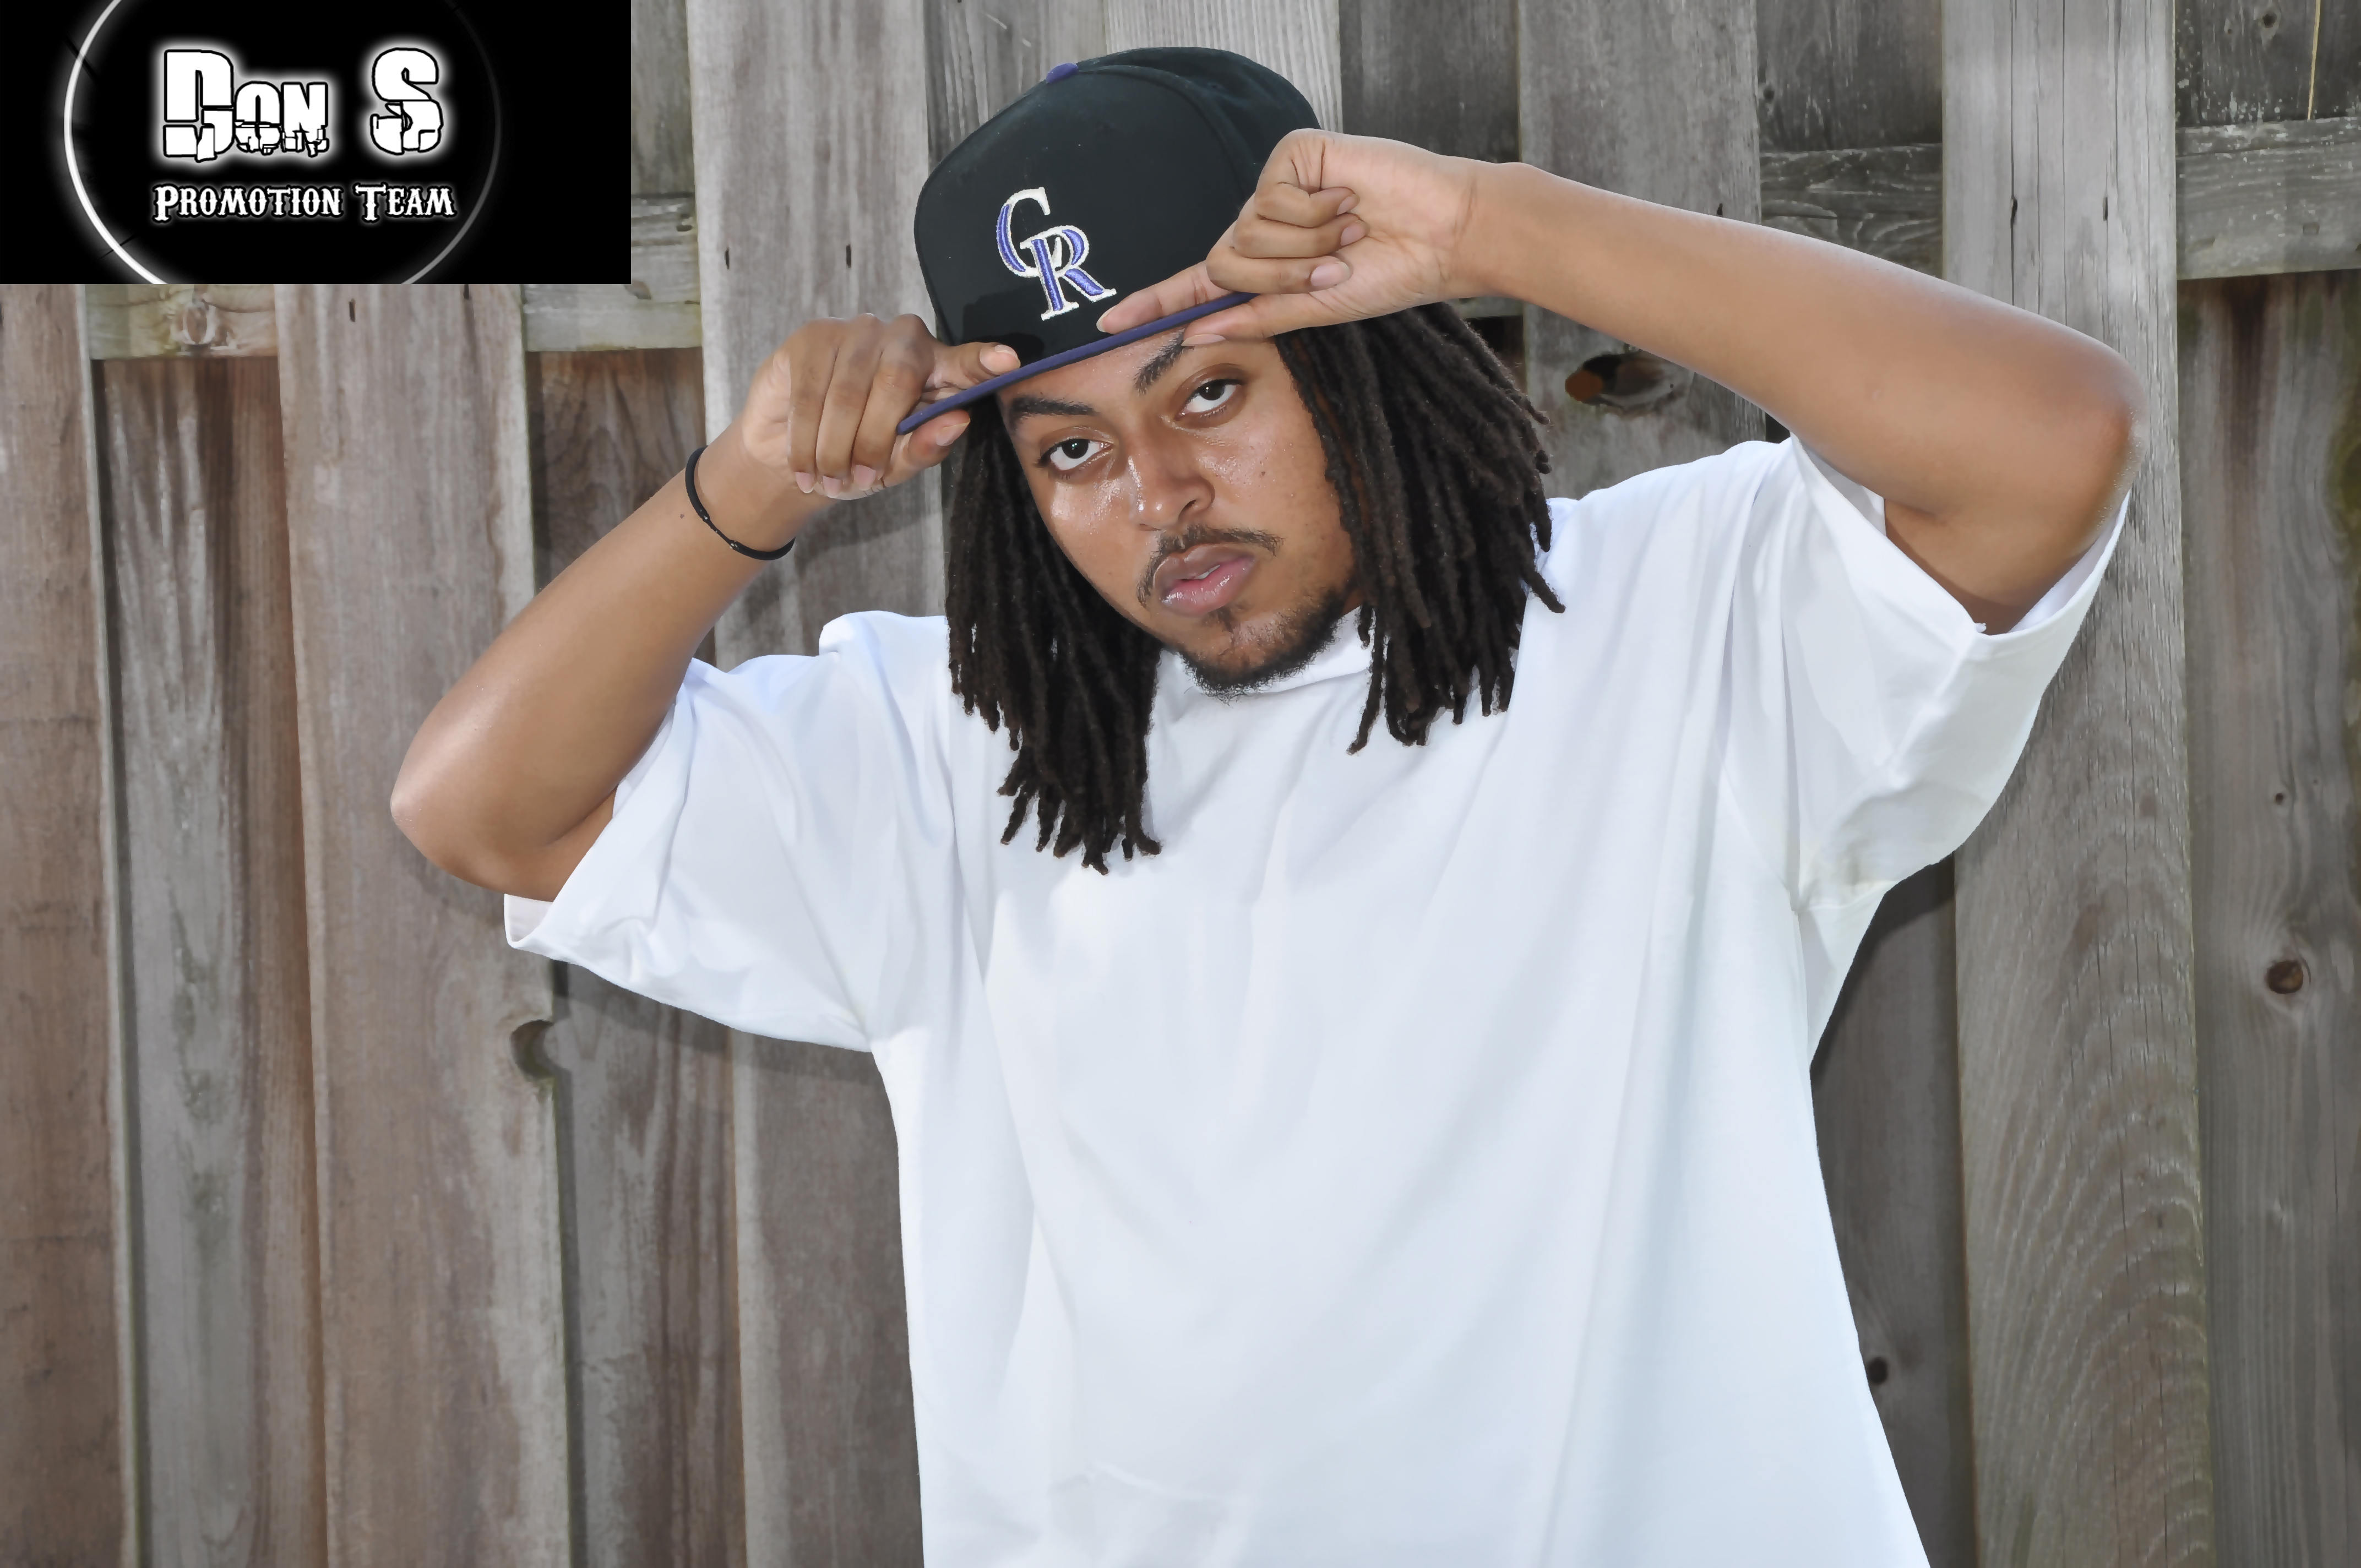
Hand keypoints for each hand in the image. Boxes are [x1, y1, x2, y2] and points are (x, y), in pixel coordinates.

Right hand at [735, 314, 1017, 499]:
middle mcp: (902, 338)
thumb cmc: (857, 459)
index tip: (1008, 361)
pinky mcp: (812, 336)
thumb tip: (958, 421)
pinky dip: (805, 437)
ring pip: (847, 393)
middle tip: (859, 479)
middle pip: (896, 382)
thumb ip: (927, 447)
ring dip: (834, 448)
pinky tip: (802, 463)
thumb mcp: (896, 466)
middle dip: (873, 441)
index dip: (983, 361)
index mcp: (937, 369)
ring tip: (827, 477)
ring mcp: (857, 331)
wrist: (793, 455)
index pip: (965, 363)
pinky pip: (810, 392)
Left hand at [1095, 129, 1486, 342]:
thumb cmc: (1389, 273)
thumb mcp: (1317, 309)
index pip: (1199, 286)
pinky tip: (1348, 199)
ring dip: (1302, 247)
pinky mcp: (1292, 154)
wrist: (1442, 235)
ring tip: (1349, 232)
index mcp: (1267, 269)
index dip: (1155, 303)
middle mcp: (1263, 226)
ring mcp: (1275, 189)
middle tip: (1333, 270)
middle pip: (1225, 263)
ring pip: (1246, 233)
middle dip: (1279, 278)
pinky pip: (1271, 198)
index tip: (1107, 324)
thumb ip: (1256, 317)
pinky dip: (1312, 212)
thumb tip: (1191, 331)